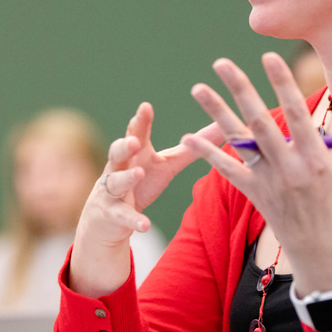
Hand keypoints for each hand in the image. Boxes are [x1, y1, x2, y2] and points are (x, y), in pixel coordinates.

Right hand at [79, 102, 222, 247]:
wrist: (109, 216)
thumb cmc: (142, 180)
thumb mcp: (168, 164)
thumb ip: (193, 147)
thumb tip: (222, 126)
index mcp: (136, 152)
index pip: (136, 132)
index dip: (140, 120)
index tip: (146, 107)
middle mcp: (120, 166)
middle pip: (118, 151)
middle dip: (125, 145)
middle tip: (134, 141)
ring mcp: (112, 190)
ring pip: (116, 181)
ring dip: (126, 178)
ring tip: (138, 174)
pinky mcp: (112, 213)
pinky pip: (122, 216)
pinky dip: (133, 219)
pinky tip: (146, 225)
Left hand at [181, 53, 331, 294]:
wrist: (325, 258)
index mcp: (317, 161)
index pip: (296, 114)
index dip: (282, 84)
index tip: (269, 57)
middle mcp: (289, 169)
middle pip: (260, 122)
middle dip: (240, 89)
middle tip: (222, 62)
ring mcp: (269, 183)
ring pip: (239, 143)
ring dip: (217, 114)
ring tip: (197, 88)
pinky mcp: (255, 195)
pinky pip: (228, 172)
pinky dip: (208, 154)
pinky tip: (189, 136)